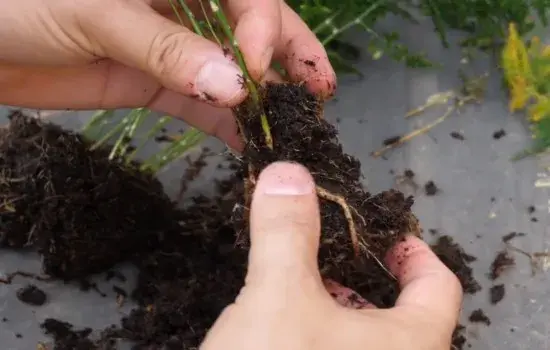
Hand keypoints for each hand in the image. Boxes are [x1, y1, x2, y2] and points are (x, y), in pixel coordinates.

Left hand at [0, 0, 335, 147]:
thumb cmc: (18, 4)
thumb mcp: (96, 15)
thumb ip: (165, 50)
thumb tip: (233, 85)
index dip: (262, 27)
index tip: (257, 68)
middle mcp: (181, 4)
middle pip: (250, 26)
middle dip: (288, 55)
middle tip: (320, 88)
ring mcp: (171, 47)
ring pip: (231, 68)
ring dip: (262, 95)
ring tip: (293, 121)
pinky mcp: (156, 83)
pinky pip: (201, 102)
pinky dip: (226, 123)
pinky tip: (249, 141)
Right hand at [201, 162, 462, 349]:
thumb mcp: (277, 299)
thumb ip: (285, 233)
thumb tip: (288, 171)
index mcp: (409, 346)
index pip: (438, 286)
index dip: (414, 251)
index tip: (385, 234)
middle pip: (400, 315)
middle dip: (361, 277)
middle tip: (326, 252)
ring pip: (362, 341)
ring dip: (332, 309)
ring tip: (297, 286)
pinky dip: (314, 336)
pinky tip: (279, 332)